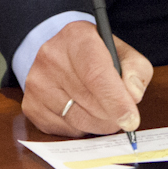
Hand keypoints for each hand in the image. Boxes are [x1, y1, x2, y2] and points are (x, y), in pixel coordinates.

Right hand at [21, 22, 152, 137]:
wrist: (57, 51)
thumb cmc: (93, 54)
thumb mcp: (121, 51)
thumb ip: (135, 70)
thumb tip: (133, 95)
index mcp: (77, 38)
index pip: (96, 75)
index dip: (116, 101)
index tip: (131, 120)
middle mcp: (51, 58)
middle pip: (89, 102)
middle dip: (112, 116)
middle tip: (122, 115)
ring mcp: (37, 83)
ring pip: (78, 121)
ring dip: (98, 123)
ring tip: (103, 111)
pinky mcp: (31, 106)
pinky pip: (64, 130)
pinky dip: (80, 128)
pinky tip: (83, 111)